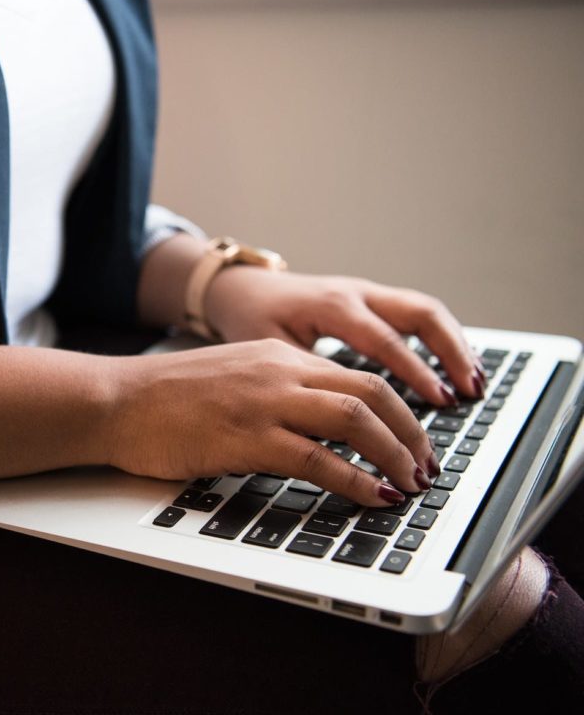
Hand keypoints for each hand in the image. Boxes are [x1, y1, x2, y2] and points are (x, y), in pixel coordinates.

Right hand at [107, 339, 438, 507]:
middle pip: (372, 392)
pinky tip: (373, 497)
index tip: (415, 441)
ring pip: (355, 420)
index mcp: (278, 356)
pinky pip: (317, 459)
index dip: (400, 412)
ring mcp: (264, 403)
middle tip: (426, 467)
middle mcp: (279, 372)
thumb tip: (319, 429)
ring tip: (411, 484)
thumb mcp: (232, 379)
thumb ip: (277, 393)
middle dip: (412, 433)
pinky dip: (355, 480)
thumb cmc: (165, 398)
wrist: (116, 401)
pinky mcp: (245, 438)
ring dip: (394, 455)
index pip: (360, 376)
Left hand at [205, 268, 484, 407]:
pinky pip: (415, 313)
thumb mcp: (270, 352)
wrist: (240, 290)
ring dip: (454, 345)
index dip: (415, 373)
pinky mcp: (370, 299)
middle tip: (470, 391)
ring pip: (425, 310)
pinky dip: (440, 339)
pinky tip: (454, 367)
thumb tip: (339, 424)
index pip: (385, 341)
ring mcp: (366, 293)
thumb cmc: (251, 321)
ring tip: (474, 383)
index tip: (439, 401)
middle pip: (420, 314)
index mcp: (331, 306)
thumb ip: (306, 381)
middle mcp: (355, 294)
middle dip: (451, 353)